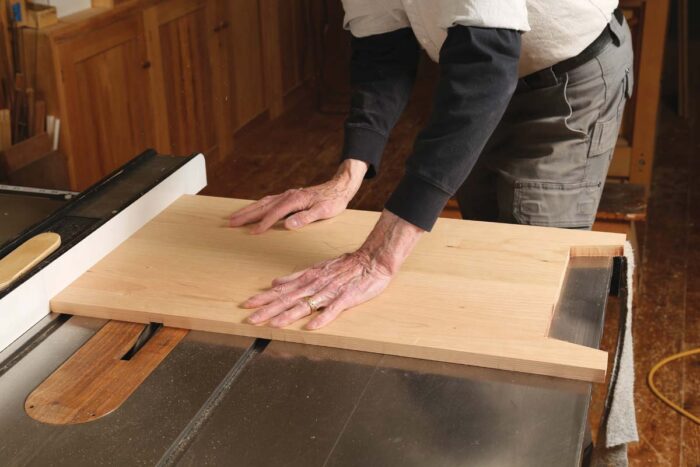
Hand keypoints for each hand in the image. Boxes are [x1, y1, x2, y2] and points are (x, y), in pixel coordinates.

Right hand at [229, 159, 367, 233]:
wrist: (339, 187)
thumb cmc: (333, 201)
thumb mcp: (323, 212)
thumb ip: (306, 218)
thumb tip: (289, 225)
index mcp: (295, 200)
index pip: (275, 214)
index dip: (263, 224)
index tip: (253, 233)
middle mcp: (288, 196)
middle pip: (263, 206)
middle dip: (246, 215)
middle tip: (231, 223)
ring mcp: (287, 195)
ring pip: (263, 202)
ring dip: (249, 210)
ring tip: (235, 217)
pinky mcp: (289, 196)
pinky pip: (269, 201)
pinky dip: (258, 206)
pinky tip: (253, 210)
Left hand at [242, 210, 423, 328]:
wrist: (372, 260)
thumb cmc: (346, 266)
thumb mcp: (317, 268)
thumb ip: (296, 277)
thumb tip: (274, 282)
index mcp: (308, 279)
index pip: (281, 290)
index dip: (263, 298)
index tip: (247, 305)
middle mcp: (315, 285)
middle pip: (288, 299)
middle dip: (268, 310)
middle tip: (250, 319)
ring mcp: (330, 292)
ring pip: (306, 305)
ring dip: (288, 315)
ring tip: (273, 324)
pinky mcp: (346, 298)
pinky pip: (333, 310)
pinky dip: (322, 318)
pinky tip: (312, 327)